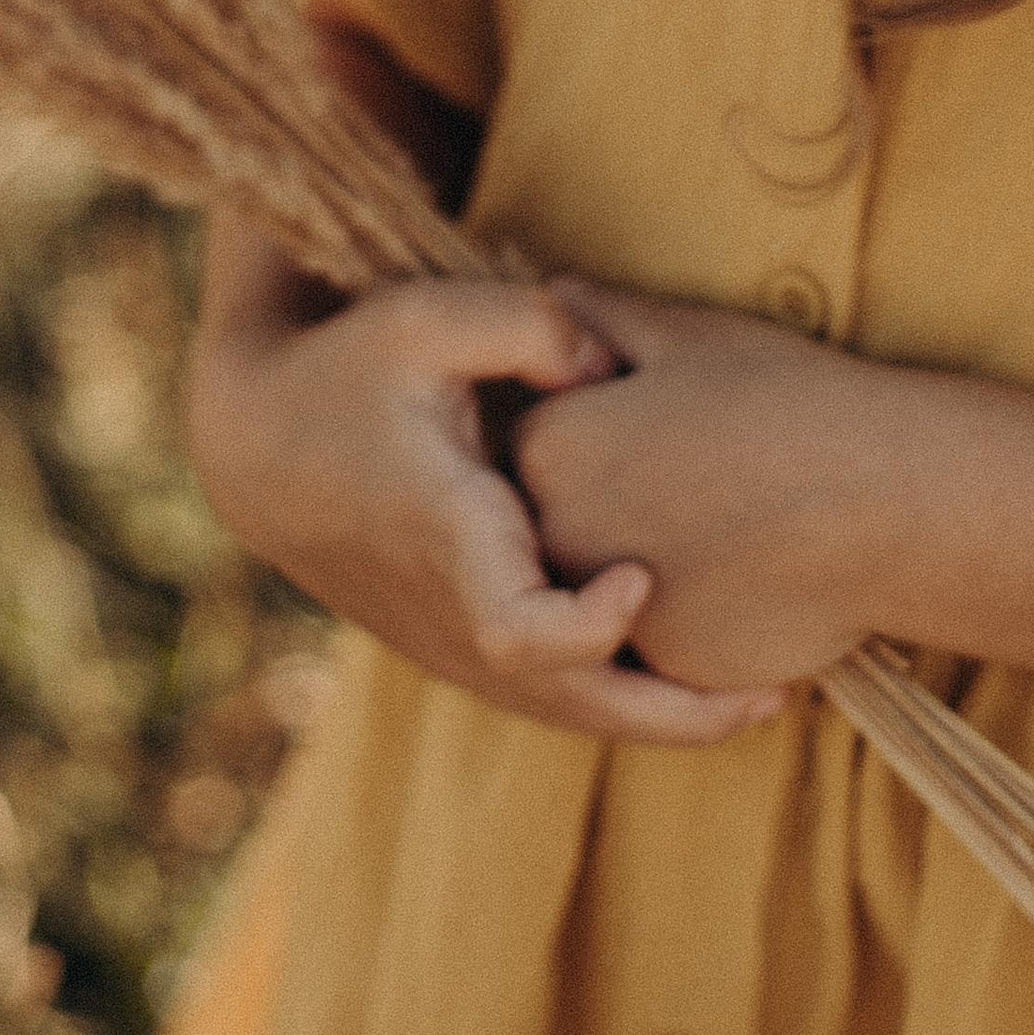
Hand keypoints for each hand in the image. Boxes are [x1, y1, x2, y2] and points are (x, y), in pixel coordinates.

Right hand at [185, 213, 782, 742]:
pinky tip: (688, 678)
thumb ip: (530, 327)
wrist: (262, 448)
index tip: (644, 579)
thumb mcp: (427, 315)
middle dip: (670, 715)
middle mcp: (449, 611)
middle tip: (771, 698)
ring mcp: (449, 642)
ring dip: (657, 718)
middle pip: (565, 703)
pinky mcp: (456, 647)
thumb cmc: (351, 370)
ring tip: (760, 698)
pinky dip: (617, 699)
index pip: (520, 628)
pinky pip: (545, 696)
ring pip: (561, 713)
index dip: (589, 624)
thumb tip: (613, 366)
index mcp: (445, 536)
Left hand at [514, 277, 901, 690]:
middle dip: (614, 488)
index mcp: (553, 449)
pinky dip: (696, 605)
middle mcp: (560, 542)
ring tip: (730, 510)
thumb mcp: (687, 333)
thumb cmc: (789, 400)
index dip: (607, 412)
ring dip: (647, 551)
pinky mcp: (669, 668)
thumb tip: (556, 296)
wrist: (890, 501)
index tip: (673, 409)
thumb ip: (600, 315)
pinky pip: (663, 633)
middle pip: (560, 511)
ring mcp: (611, 615)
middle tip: (704, 461)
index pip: (541, 430)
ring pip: (608, 580)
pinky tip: (753, 565)